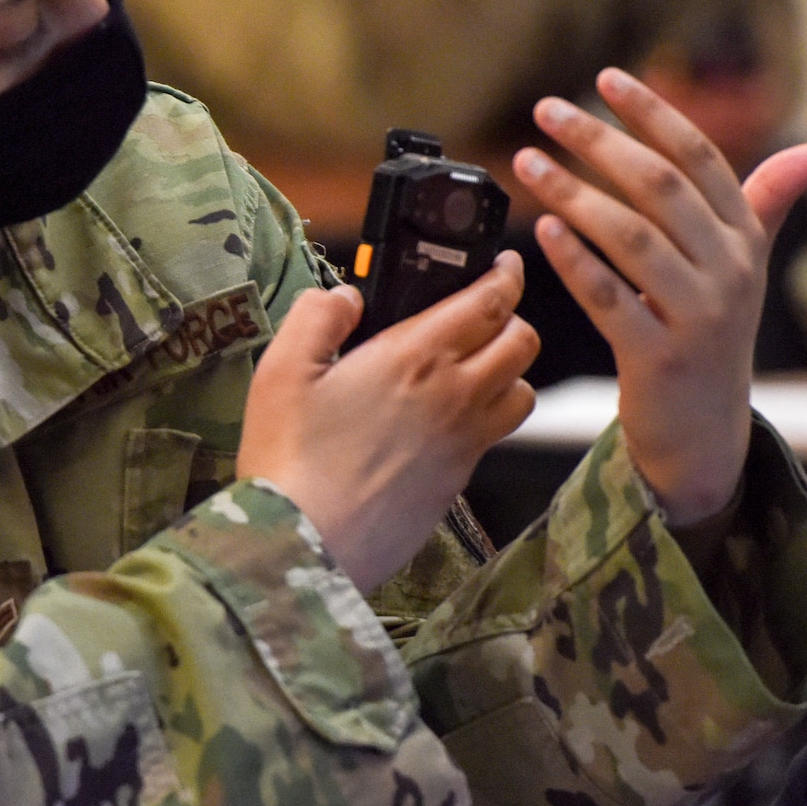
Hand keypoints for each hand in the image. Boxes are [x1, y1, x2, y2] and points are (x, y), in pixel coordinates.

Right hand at [237, 259, 538, 592]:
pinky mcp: (458, 481)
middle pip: (523, 343)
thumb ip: (316, 317)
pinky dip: (487, 416)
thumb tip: (343, 297)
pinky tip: (446, 419)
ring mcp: (462, 442)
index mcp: (414, 357)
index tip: (503, 265)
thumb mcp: (283, 369)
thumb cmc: (290, 457)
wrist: (306, 540)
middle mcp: (453, 396)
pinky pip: (495, 436)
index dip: (505, 275)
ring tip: (475, 367)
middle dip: (511, 318)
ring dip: (508, 372)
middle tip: (483, 313)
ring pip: (523, 392)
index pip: (490, 301)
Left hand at [512, 68, 806, 523]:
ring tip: (527, 161)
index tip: (604, 77)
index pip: (699, 158)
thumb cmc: (712, 331)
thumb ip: (768, 202)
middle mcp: (727, 271)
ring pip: (630, 237)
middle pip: (658, 187)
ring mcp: (696, 315)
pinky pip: (610, 299)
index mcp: (744, 238)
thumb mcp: (745, 266)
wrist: (705, 429)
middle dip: (598, 141)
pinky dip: (576, 261)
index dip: (652, 114)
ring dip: (572, 192)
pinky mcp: (658, 357)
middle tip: (545, 110)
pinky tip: (543, 230)